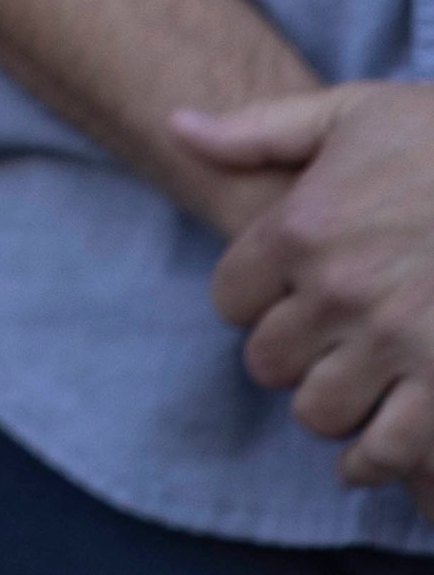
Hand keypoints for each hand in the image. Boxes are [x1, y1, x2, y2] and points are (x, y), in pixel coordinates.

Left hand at [180, 80, 433, 513]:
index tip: (280, 296)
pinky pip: (389, 450)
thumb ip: (258, 130)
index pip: (230, 298)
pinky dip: (374, 461)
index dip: (253, 300)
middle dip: (289, 355)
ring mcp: (397, 343)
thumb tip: (176, 127)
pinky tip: (372, 453)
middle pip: (269, 362)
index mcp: (303, 225)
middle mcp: (339, 290)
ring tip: (350, 388)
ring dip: (330, 405)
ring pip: (319, 413)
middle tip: (318, 345)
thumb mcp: (350, 113)